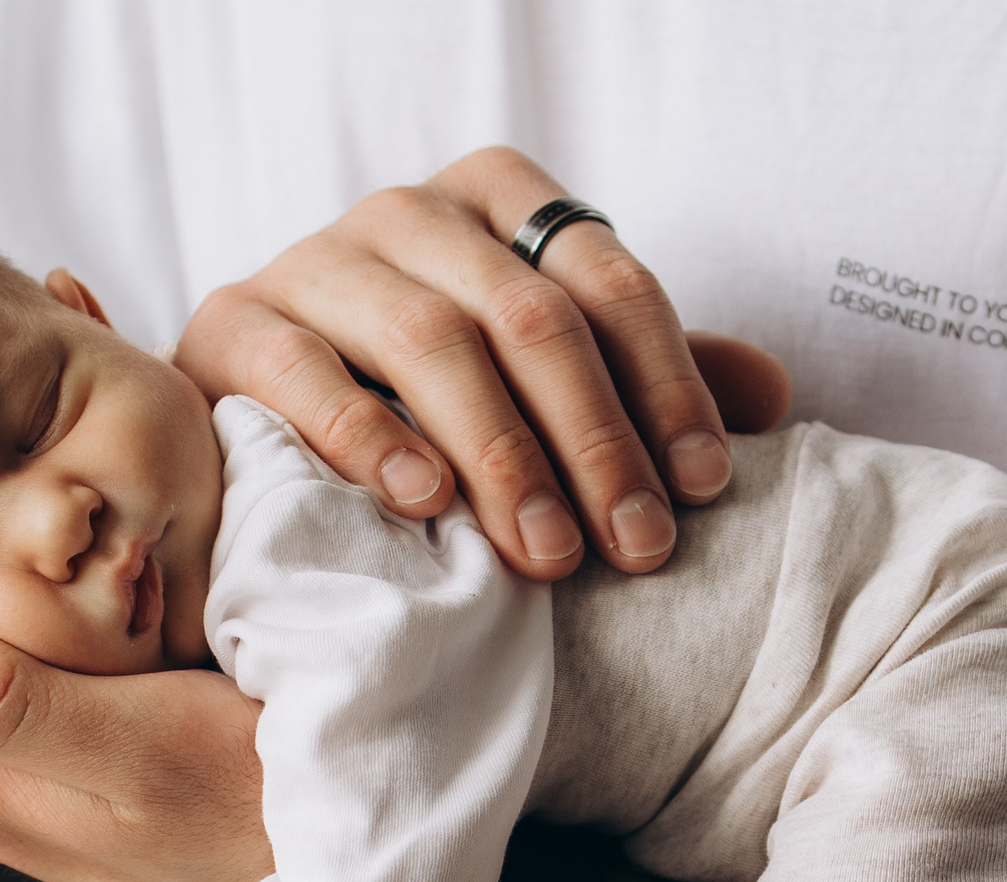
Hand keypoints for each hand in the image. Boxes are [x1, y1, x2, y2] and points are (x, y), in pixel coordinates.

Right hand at [178, 145, 792, 578]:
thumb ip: (643, 380)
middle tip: (633, 550)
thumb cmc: (420, 406)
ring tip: (544, 554)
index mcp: (496, 202)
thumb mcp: (541, 386)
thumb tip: (774, 394)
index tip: (704, 491)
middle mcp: (407, 210)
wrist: (253, 424)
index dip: (666, 386)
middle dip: (595, 441)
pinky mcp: (232, 321)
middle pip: (529, 314)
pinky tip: (423, 501)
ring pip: (429, 337)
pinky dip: (368, 434)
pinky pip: (304, 368)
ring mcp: (314, 258)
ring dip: (500, 455)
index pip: (605, 280)